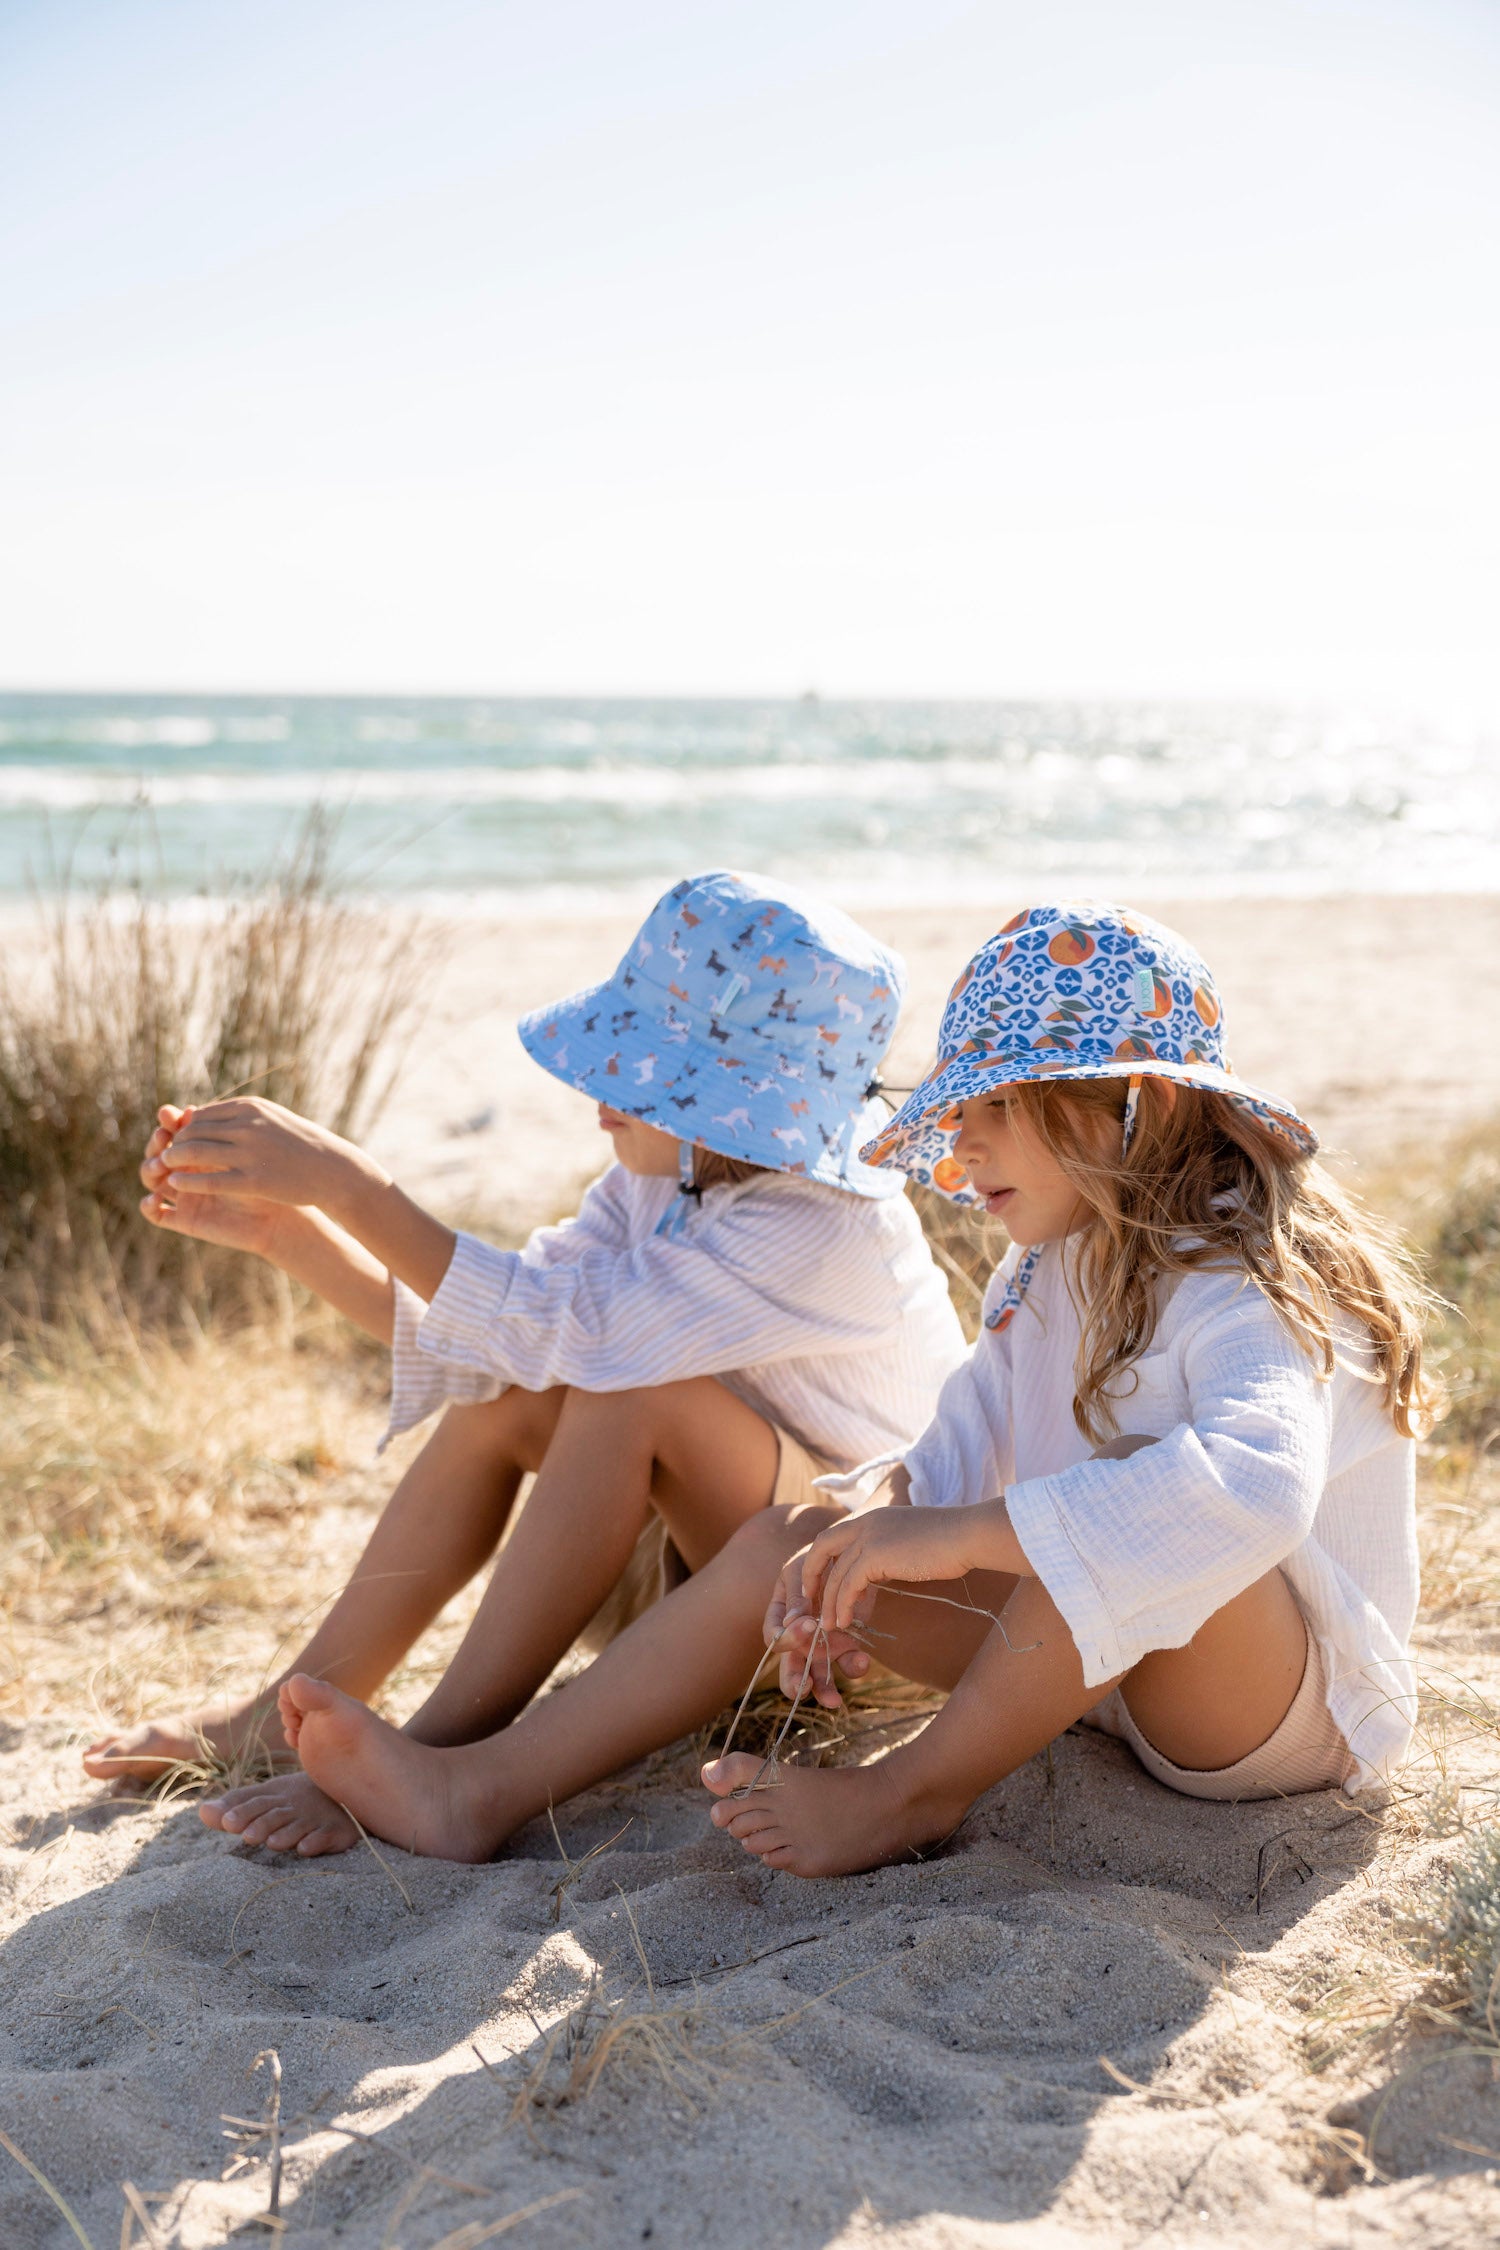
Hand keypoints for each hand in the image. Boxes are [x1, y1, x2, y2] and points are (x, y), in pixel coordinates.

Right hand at [139, 1104, 289, 1256]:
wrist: (280, 1216)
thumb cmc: (270, 1179)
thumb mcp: (243, 1155)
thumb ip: (218, 1135)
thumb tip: (189, 1108)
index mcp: (203, 1150)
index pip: (174, 1132)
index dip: (168, 1124)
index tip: (169, 1114)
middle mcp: (189, 1170)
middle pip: (159, 1151)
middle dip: (157, 1142)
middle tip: (162, 1135)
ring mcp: (183, 1194)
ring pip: (152, 1178)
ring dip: (150, 1169)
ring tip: (160, 1165)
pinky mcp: (184, 1219)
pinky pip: (157, 1214)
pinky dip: (148, 1206)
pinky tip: (153, 1199)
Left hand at [159, 1096, 381, 1217]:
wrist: (333, 1169)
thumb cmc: (302, 1146)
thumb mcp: (271, 1120)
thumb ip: (242, 1118)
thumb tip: (208, 1116)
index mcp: (251, 1107)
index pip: (202, 1114)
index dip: (185, 1128)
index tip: (179, 1140)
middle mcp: (248, 1125)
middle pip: (194, 1131)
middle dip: (175, 1143)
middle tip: (165, 1155)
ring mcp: (250, 1152)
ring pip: (195, 1153)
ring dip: (173, 1160)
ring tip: (163, 1168)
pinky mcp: (254, 1179)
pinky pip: (209, 1180)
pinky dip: (188, 1181)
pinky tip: (176, 1185)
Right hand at [763, 1542, 873, 1709]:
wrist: (847, 1555)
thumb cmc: (815, 1559)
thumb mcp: (800, 1568)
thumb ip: (796, 1594)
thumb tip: (790, 1622)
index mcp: (780, 1616)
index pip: (773, 1637)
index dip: (787, 1638)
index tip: (808, 1625)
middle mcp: (798, 1637)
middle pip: (790, 1667)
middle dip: (794, 1683)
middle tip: (803, 1690)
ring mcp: (822, 1644)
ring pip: (818, 1676)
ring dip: (824, 1690)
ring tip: (834, 1701)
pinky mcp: (847, 1645)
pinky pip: (849, 1663)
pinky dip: (855, 1666)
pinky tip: (862, 1660)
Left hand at [792, 1501, 1010, 1634]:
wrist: (967, 1535)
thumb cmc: (949, 1543)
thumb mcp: (910, 1542)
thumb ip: (889, 1552)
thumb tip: (880, 1572)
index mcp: (872, 1517)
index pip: (833, 1536)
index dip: (822, 1560)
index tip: (820, 1584)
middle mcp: (865, 1523)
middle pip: (822, 1547)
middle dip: (811, 1576)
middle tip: (810, 1603)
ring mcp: (869, 1537)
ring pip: (836, 1573)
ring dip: (829, 1602)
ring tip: (830, 1625)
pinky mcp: (876, 1555)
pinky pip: (849, 1584)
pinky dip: (843, 1604)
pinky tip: (845, 1621)